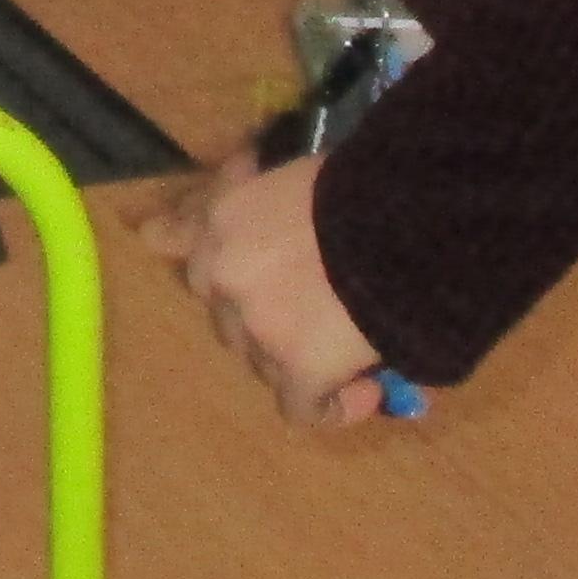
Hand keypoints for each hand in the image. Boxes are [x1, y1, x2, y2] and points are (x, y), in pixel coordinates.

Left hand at [139, 153, 398, 428]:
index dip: (194, 252)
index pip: (170, 238)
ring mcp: (257, 328)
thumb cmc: (364, 185)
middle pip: (222, 310)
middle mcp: (222, 275)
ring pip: (261, 361)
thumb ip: (259, 186)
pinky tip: (366, 392)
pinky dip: (332, 406)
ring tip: (348, 343)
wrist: (407, 226)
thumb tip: (251, 179)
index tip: (213, 264)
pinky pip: (303, 409)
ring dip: (296, 356)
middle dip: (258, 313)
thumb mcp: (294, 169)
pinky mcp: (298, 372)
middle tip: (311, 308)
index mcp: (221, 217)